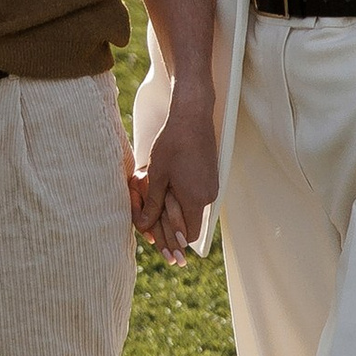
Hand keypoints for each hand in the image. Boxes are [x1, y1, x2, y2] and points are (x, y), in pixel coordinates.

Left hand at [132, 104, 220, 263]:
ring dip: (173, 207)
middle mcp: (208, 196)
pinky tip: (167, 185)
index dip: (172, 239)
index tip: (155, 238)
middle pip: (190, 223)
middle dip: (169, 225)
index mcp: (195, 199)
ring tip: (155, 196)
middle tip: (151, 223)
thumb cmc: (172, 144)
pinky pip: (196, 195)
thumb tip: (144, 228)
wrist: (192, 116)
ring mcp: (211, 185)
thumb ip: (153, 205)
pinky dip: (180, 195)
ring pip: (191, 208)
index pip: (188, 235)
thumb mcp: (157, 176)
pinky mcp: (210, 176)